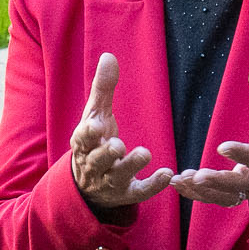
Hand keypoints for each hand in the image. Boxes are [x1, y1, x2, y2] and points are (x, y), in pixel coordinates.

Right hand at [70, 52, 174, 212]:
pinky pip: (138, 192)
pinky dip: (152, 185)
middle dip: (107, 153)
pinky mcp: (125, 193)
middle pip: (98, 160)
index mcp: (84, 144)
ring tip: (145, 153)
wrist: (88, 183)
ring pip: (118, 177)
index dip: (88, 135)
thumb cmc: (94, 141)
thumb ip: (102, 88)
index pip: (82, 139)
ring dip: (130, 166)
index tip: (95, 126)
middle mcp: (94, 164)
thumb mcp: (95, 115)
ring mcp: (109, 181)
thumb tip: (108, 56)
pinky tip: (167, 174)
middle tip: (118, 145)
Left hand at [172, 71, 248, 211]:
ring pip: (223, 195)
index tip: (222, 147)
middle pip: (238, 183)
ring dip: (200, 190)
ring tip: (177, 180)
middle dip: (217, 180)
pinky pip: (217, 199)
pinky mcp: (239, 196)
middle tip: (197, 176)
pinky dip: (197, 195)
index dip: (240, 152)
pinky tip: (179, 185)